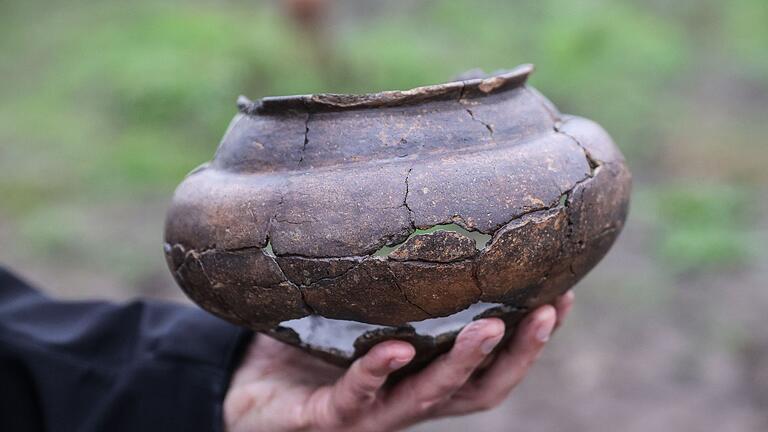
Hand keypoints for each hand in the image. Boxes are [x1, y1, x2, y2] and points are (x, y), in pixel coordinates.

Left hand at [224, 291, 574, 431]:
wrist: (248, 390)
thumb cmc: (309, 346)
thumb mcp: (357, 307)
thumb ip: (390, 277)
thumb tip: (420, 205)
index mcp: (424, 372)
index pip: (493, 360)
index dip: (533, 337)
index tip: (565, 293)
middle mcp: (408, 396)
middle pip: (480, 387)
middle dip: (520, 353)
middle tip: (550, 310)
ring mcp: (372, 411)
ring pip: (431, 396)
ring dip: (464, 363)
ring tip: (490, 325)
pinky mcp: (329, 417)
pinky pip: (358, 395)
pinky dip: (379, 370)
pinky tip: (397, 346)